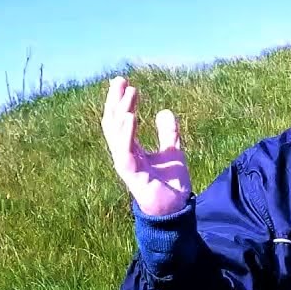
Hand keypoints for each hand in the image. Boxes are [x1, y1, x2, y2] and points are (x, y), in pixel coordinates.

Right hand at [101, 76, 191, 216]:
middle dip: (115, 101)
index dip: (123, 101)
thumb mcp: (173, 151)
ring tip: (127, 93)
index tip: (127, 83)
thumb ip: (168, 133)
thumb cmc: (171, 184)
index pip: (121, 121)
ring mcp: (126, 164)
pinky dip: (126, 133)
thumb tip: (165, 111)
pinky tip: (129, 117)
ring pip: (116, 134)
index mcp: (131, 149)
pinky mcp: (131, 174)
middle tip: (120, 80)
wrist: (176, 209)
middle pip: (114, 123)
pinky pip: (124, 150)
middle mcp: (124, 154)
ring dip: (121, 112)